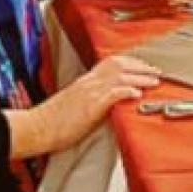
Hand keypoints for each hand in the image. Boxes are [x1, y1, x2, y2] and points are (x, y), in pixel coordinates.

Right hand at [10, 55, 162, 157]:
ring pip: (119, 76)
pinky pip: (111, 94)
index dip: (130, 63)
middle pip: (119, 65)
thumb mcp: (75, 104)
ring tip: (154, 81)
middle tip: (156, 72)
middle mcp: (88, 83)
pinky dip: (126, 91)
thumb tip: (107, 102)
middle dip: (141, 67)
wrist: (36, 128)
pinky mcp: (89, 107)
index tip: (143, 66)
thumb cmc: (52, 122)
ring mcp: (89, 93)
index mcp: (85, 81)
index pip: (111, 63)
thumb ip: (91, 99)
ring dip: (140, 78)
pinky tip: (137, 93)